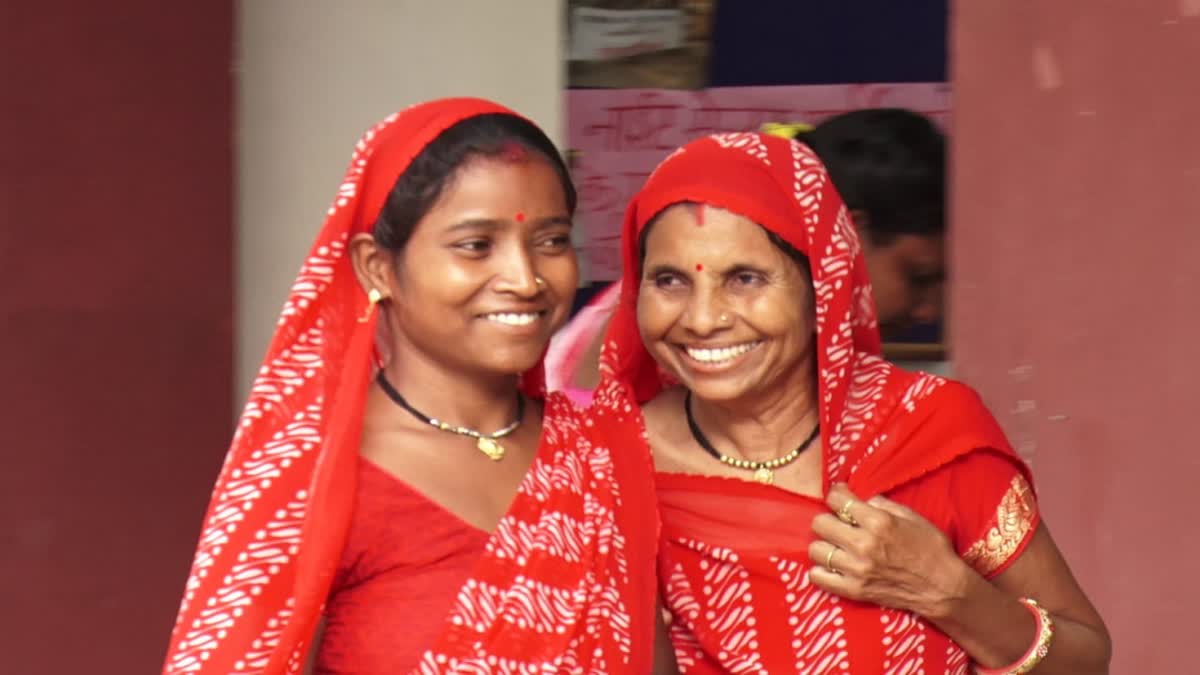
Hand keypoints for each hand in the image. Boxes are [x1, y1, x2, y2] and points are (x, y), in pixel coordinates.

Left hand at [807, 483, 968, 618]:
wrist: (943, 587)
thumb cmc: (932, 549)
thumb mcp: (912, 516)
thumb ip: (882, 504)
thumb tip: (860, 499)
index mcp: (879, 522)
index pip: (837, 500)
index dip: (836, 496)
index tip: (840, 498)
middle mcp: (864, 544)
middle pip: (820, 523)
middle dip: (828, 519)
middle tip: (839, 524)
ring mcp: (857, 569)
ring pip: (816, 550)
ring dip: (825, 545)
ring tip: (837, 547)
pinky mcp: (854, 590)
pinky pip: (818, 578)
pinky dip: (820, 571)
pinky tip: (833, 566)